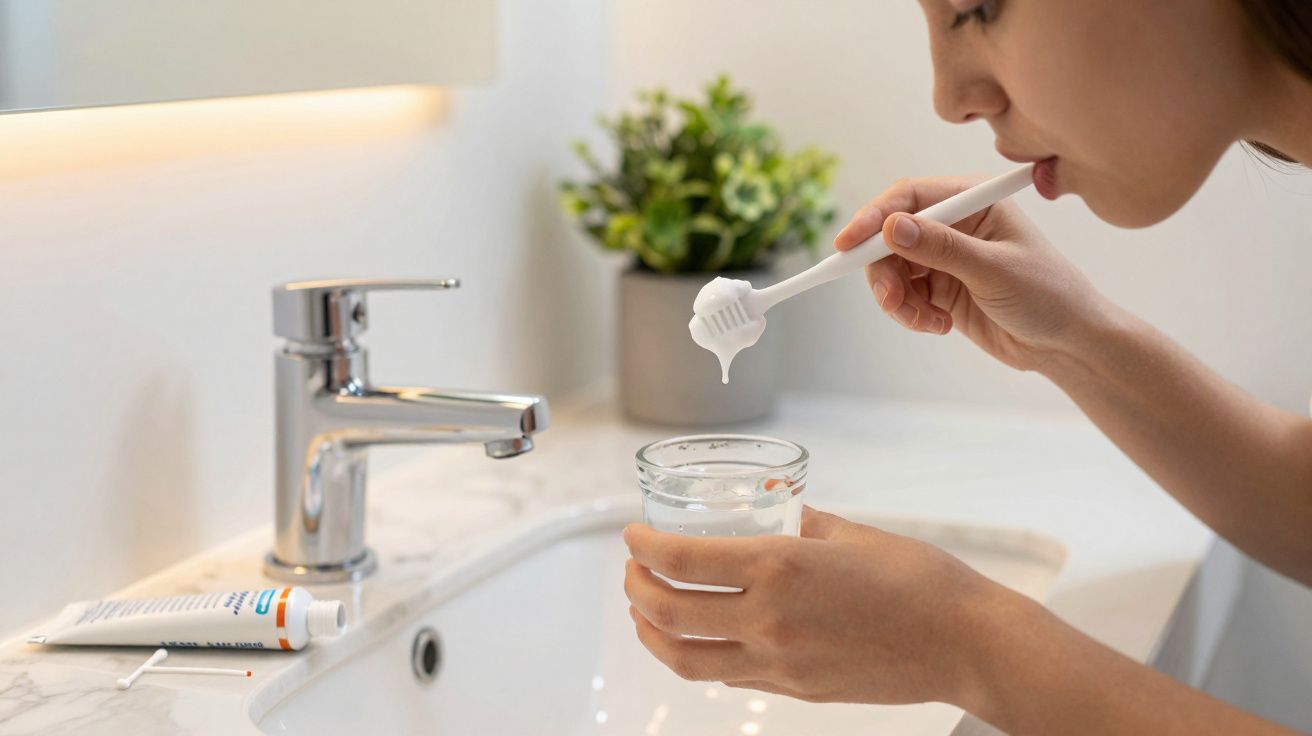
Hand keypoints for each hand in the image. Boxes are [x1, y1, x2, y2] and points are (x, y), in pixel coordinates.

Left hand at [621, 507, 1012, 707]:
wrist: (965, 644)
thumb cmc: (921, 582)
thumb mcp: (854, 534)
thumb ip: (806, 524)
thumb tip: (785, 512)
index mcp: (779, 567)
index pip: (683, 559)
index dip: (644, 546)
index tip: (631, 535)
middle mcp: (768, 618)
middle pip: (669, 611)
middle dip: (636, 587)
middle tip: (632, 569)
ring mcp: (778, 662)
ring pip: (686, 657)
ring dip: (652, 633)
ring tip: (644, 611)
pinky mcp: (794, 689)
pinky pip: (726, 675)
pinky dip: (696, 656)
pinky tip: (697, 638)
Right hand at [834, 176, 1110, 371]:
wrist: (1066, 344)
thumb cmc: (1047, 296)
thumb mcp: (995, 270)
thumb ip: (942, 248)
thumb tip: (892, 228)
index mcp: (972, 201)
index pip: (908, 197)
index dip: (873, 218)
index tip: (847, 245)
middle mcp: (954, 224)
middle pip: (889, 235)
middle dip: (884, 270)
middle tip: (892, 301)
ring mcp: (944, 257)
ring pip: (890, 269)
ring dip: (897, 299)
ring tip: (926, 321)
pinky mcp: (939, 288)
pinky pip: (902, 296)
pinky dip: (910, 314)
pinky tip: (938, 325)